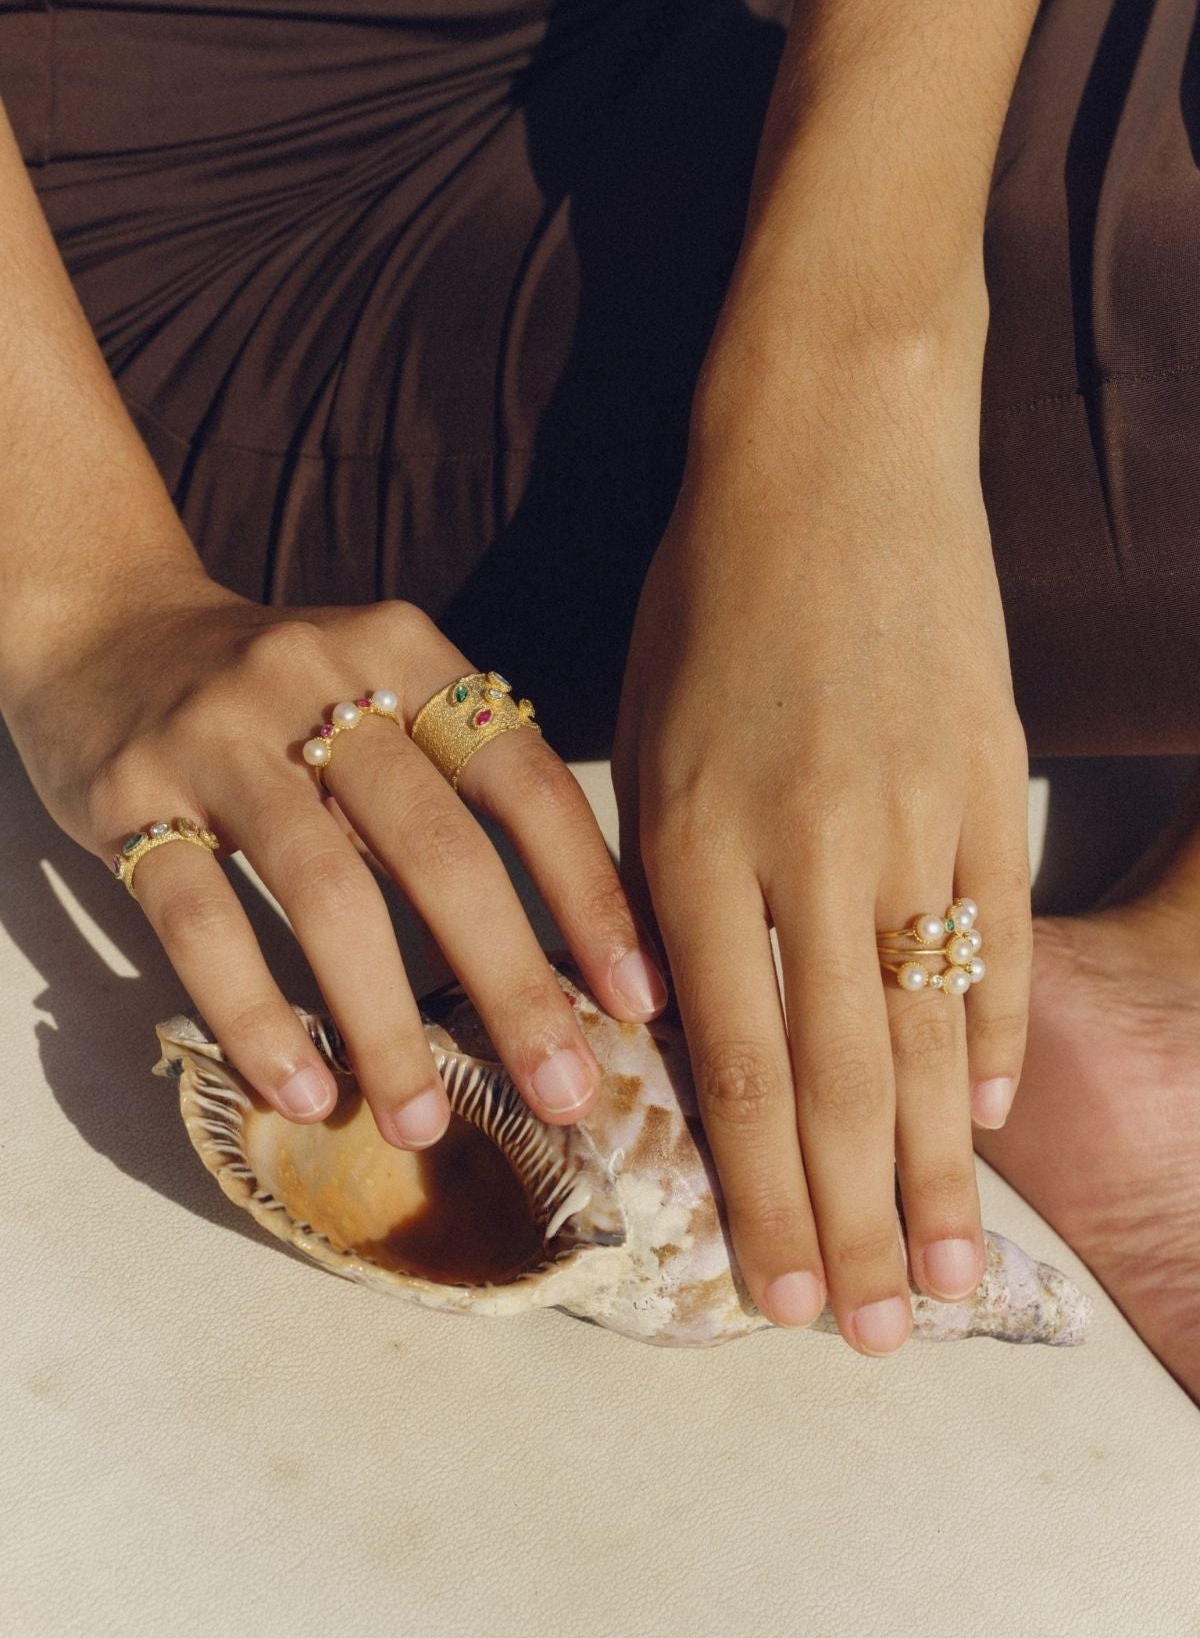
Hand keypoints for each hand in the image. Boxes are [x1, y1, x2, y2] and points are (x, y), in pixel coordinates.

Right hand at [7, 572, 667, 1143]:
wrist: (106, 629)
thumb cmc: (280, 699)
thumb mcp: (380, 699)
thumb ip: (454, 794)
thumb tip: (564, 959)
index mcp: (406, 652)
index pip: (522, 779)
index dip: (588, 894)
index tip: (637, 1000)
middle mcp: (319, 679)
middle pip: (437, 848)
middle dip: (511, 983)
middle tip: (562, 1094)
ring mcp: (219, 734)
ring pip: (324, 892)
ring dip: (384, 1024)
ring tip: (423, 1123)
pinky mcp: (130, 793)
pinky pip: (200, 919)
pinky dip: (254, 1014)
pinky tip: (298, 1090)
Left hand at [611, 295, 1031, 1355]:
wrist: (832, 448)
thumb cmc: (708, 589)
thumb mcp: (640, 728)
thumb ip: (660, 882)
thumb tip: (684, 1024)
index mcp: (696, 837)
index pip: (732, 1059)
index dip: (756, 1188)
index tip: (767, 1290)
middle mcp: (811, 847)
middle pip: (837, 1076)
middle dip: (848, 1221)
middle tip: (862, 1336)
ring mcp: (917, 817)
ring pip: (931, 1031)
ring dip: (936, 1170)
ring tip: (948, 1281)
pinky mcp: (992, 780)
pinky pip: (998, 937)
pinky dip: (995, 1039)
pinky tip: (983, 1122)